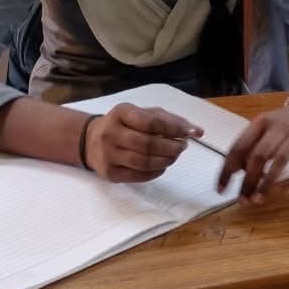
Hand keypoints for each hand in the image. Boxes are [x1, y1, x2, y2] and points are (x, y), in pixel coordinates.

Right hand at [84, 103, 202, 182]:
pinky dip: (156, 172)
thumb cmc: (126, 124)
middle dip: (171, 147)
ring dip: (165, 161)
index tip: (188, 133)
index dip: (174, 129)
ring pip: (144, 162)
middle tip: (182, 147)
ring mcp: (108, 154)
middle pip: (148, 144)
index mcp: (121, 113)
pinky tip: (161, 166)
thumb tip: (198, 131)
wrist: (90, 140)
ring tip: (173, 156)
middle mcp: (111, 133)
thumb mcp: (144, 114)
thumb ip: (171, 120)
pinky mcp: (109, 173)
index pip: (152, 122)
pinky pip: (139, 176)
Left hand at [218, 98, 288, 203]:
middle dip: (249, 180)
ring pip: (280, 160)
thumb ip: (250, 146)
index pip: (239, 147)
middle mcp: (279, 127)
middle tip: (243, 200)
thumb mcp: (263, 128)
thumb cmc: (283, 124)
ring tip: (258, 199)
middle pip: (260, 155)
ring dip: (268, 183)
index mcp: (261, 122)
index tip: (221, 189)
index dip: (228, 169)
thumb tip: (234, 172)